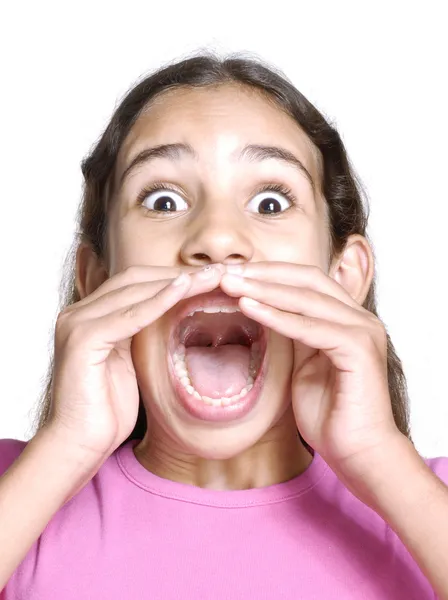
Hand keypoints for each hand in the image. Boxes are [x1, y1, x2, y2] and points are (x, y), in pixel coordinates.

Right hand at [47, 264, 223, 461]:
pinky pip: (128, 316)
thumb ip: (140, 333)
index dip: (172, 277)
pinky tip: (184, 291)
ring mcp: (76, 323)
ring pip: (134, 291)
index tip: (210, 276)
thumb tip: (172, 314)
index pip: (135, 283)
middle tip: (218, 271)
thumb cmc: (107, 409)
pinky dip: (158, 301)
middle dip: (179, 274)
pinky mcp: (82, 340)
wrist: (80, 444)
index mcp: (89, 315)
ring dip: (176, 283)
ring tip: (211, 276)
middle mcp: (78, 313)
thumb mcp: (129, 361)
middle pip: (135, 279)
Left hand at [221, 261, 401, 485]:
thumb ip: (292, 336)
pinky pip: (311, 327)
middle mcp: (359, 318)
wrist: (357, 453)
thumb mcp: (303, 365)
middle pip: (307, 279)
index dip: (267, 274)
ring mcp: (363, 331)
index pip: (305, 280)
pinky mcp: (360, 350)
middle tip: (225, 272)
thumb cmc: (329, 413)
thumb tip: (263, 311)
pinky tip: (249, 308)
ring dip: (264, 289)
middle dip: (263, 274)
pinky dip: (278, 317)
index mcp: (347, 318)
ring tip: (229, 284)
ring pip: (307, 298)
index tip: (231, 273)